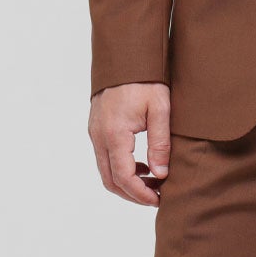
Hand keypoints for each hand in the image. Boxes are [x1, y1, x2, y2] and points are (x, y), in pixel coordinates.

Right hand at [89, 82, 172, 205]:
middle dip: (133, 194)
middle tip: (157, 196)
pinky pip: (105, 158)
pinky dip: (122, 169)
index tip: (159, 200)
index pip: (124, 177)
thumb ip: (160, 144)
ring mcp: (95, 132)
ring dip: (127, 182)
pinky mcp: (97, 128)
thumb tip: (160, 174)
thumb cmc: (145, 79)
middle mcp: (99, 136)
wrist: (125, 56)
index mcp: (114, 134)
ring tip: (154, 182)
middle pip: (111, 180)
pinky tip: (143, 165)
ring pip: (106, 171)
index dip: (141, 194)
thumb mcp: (160, 109)